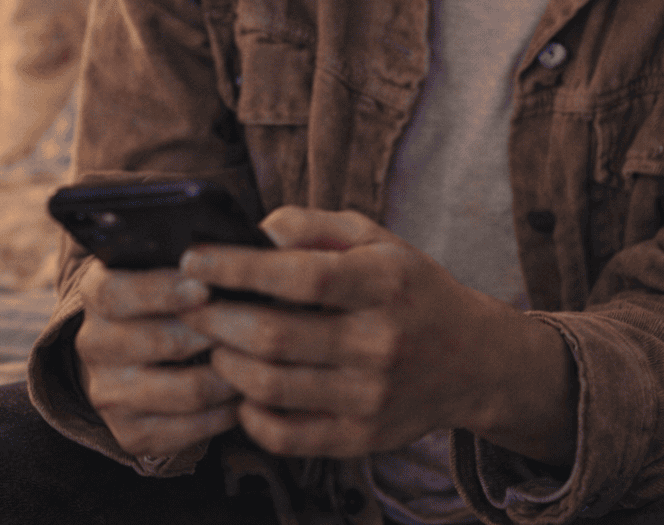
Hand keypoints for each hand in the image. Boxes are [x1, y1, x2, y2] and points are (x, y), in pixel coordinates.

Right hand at [74, 257, 241, 459]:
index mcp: (96, 293)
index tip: (206, 288)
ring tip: (259, 360)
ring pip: (180, 391)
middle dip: (209, 334)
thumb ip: (190, 259)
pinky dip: (222, 415)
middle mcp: (93, 344)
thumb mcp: (166, 263)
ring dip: (227, 376)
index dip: (162, 292)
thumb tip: (231, 255)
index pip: (118, 293)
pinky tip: (244, 396)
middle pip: (156, 342)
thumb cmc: (169, 293)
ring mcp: (107, 393)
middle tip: (252, 326)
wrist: (138, 349)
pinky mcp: (128, 433)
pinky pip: (185, 432)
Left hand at [178, 207, 574, 463]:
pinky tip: (242, 388)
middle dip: (217, 319)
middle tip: (190, 303)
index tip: (193, 258)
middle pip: (276, 338)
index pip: (299, 277)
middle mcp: (380, 343)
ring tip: (213, 342)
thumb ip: (312, 224)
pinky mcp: (362, 439)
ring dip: (226, 364)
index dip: (237, 268)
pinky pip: (287, 436)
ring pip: (272, 388)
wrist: (473, 360)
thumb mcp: (374, 237)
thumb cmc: (409, 286)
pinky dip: (250, 415)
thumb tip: (255, 230)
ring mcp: (371, 398)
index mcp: (383, 283)